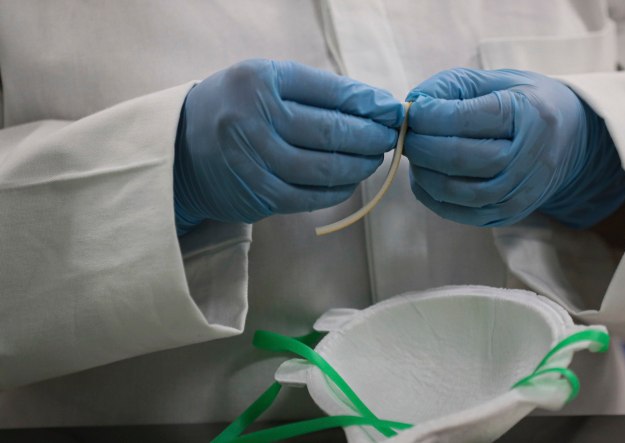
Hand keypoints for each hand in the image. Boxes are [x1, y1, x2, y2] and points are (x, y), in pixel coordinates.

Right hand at [173, 59, 403, 234]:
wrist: (180, 147)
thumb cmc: (236, 107)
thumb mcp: (265, 82)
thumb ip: (314, 91)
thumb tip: (375, 107)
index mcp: (261, 80)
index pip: (331, 91)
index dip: (370, 103)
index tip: (392, 110)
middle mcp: (254, 118)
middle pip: (332, 131)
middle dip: (371, 136)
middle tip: (389, 137)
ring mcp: (254, 160)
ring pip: (325, 168)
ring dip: (360, 165)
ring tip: (373, 158)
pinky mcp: (257, 193)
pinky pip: (310, 196)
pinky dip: (338, 190)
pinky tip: (350, 181)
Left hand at [404, 68, 624, 227]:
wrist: (570, 139)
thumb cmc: (524, 103)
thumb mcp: (496, 80)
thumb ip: (452, 87)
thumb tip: (412, 103)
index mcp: (528, 114)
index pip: (463, 118)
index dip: (427, 116)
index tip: (411, 111)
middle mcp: (528, 156)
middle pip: (457, 158)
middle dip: (420, 146)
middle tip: (407, 135)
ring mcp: (520, 191)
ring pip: (456, 190)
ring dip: (423, 173)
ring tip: (415, 155)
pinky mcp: (508, 213)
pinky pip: (459, 213)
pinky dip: (432, 197)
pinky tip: (424, 178)